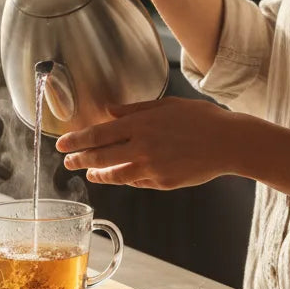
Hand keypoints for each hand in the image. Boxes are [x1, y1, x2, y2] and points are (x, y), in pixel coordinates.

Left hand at [55, 97, 251, 188]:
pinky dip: (125, 178)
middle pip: (100, 157)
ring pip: (115, 174)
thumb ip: (134, 110)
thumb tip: (109, 111)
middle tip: (67, 162)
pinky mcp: (162, 183)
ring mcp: (152, 168)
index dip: (76, 140)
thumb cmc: (200, 118)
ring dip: (98, 173)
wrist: (228, 143)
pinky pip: (137, 182)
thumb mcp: (166, 105)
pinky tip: (119, 176)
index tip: (61, 144)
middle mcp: (142, 147)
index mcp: (141, 124)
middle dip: (78, 159)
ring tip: (90, 172)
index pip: (98, 134)